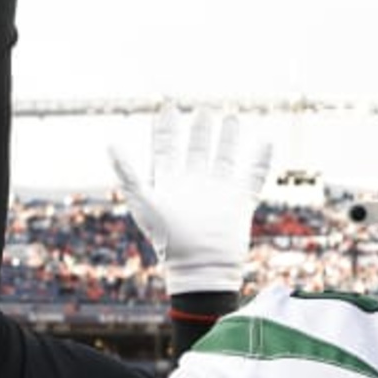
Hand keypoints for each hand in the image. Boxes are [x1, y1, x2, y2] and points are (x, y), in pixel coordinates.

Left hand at [113, 107, 271, 293]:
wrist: (199, 269)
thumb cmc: (168, 241)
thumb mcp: (143, 203)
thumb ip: (128, 173)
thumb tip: (110, 145)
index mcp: (169, 183)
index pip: (166, 148)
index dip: (166, 129)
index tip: (168, 107)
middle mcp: (193, 186)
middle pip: (196, 150)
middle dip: (200, 129)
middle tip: (204, 109)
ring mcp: (218, 194)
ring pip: (224, 159)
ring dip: (228, 139)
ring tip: (231, 117)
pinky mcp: (240, 204)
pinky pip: (253, 178)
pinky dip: (261, 160)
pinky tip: (267, 141)